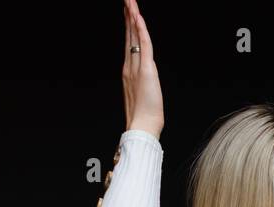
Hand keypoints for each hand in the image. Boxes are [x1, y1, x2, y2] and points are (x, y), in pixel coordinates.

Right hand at [122, 0, 163, 137]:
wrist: (142, 127)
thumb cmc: (144, 118)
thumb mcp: (142, 98)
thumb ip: (141, 87)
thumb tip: (143, 84)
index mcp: (128, 72)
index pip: (129, 44)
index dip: (129, 27)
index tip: (128, 13)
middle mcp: (129, 66)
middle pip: (129, 36)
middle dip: (128, 16)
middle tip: (127, 0)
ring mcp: (136, 67)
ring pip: (134, 37)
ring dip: (132, 17)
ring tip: (130, 1)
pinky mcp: (146, 70)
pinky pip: (143, 45)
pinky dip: (141, 30)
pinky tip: (138, 17)